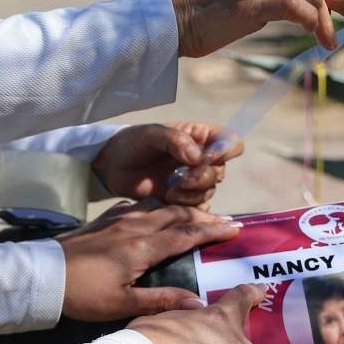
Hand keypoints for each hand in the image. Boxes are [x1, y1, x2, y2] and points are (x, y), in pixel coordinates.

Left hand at [57, 200, 238, 320]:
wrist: (41, 276)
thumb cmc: (81, 294)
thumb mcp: (122, 304)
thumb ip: (161, 301)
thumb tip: (198, 304)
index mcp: (142, 247)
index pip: (186, 233)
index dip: (212, 229)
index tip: (234, 227)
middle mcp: (133, 227)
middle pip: (176, 213)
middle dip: (202, 215)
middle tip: (223, 220)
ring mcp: (116, 220)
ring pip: (157, 206)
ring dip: (178, 208)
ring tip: (193, 214)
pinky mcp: (102, 220)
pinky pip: (136, 206)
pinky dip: (153, 206)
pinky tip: (153, 212)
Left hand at [91, 122, 245, 208]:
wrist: (112, 166)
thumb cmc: (132, 143)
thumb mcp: (152, 134)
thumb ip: (176, 140)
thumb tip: (198, 157)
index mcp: (200, 137)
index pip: (231, 142)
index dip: (225, 152)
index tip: (204, 158)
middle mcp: (201, 159)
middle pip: (220, 172)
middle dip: (202, 178)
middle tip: (180, 180)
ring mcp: (192, 180)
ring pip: (209, 191)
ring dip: (192, 195)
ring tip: (169, 192)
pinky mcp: (182, 200)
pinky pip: (198, 209)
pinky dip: (188, 208)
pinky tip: (168, 200)